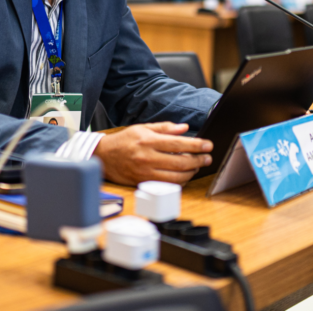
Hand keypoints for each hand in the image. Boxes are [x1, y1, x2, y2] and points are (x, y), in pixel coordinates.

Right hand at [93, 122, 212, 185]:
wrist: (104, 156)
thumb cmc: (124, 141)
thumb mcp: (143, 128)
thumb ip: (165, 128)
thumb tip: (184, 128)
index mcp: (149, 141)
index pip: (179, 143)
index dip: (197, 145)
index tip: (208, 145)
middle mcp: (148, 157)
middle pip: (180, 161)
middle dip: (198, 160)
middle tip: (207, 157)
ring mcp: (146, 172)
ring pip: (176, 176)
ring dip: (191, 172)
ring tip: (197, 166)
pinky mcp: (144, 183)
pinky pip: (166, 184)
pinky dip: (179, 181)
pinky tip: (184, 174)